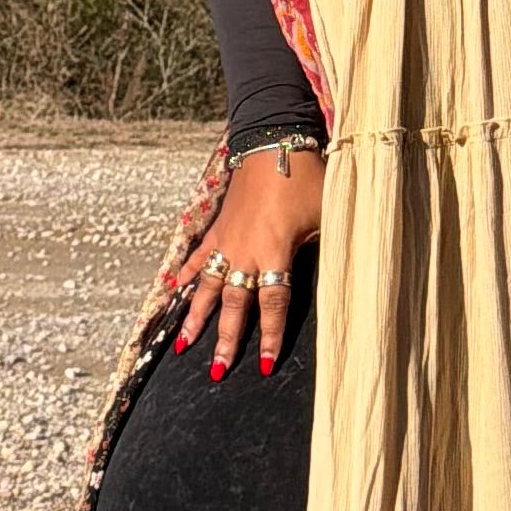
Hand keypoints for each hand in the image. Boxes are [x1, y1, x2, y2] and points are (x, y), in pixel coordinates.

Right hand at [168, 147, 324, 377]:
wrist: (274, 140)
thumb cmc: (307, 178)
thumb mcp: (326, 215)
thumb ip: (324, 249)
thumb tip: (337, 276)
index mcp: (274, 252)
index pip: (272, 305)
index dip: (268, 336)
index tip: (264, 364)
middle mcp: (244, 251)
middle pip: (232, 304)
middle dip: (225, 340)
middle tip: (216, 370)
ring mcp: (227, 239)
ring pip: (206, 286)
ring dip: (195, 316)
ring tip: (184, 344)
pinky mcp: (218, 225)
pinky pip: (198, 256)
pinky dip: (184, 274)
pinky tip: (174, 290)